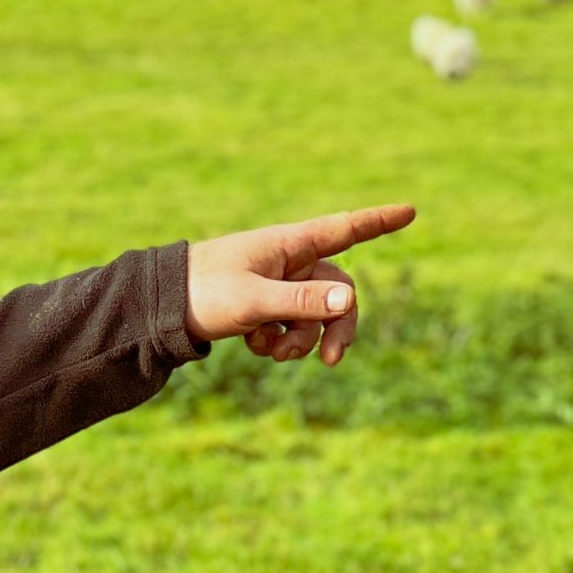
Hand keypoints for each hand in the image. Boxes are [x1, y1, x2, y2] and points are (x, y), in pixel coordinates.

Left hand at [183, 204, 415, 366]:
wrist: (161, 307)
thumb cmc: (205, 292)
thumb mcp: (255, 301)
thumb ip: (302, 302)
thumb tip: (351, 300)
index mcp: (289, 245)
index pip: (344, 229)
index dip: (379, 221)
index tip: (411, 210)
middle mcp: (289, 260)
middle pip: (337, 291)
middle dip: (336, 327)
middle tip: (331, 362)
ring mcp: (278, 283)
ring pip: (314, 315)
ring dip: (299, 340)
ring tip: (267, 351)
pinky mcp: (265, 305)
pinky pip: (290, 326)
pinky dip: (277, 340)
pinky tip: (251, 343)